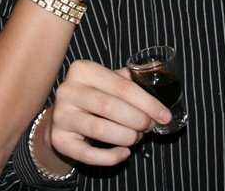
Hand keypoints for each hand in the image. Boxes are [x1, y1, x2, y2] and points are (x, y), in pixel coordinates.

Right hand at [50, 60, 171, 166]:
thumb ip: (130, 76)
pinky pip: (88, 154)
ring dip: (127, 137)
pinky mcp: (59, 139)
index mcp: (82, 70)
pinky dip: (111, 157)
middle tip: (150, 126)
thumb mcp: (107, 80)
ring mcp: (61, 115)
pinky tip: (124, 153)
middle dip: (138, 119)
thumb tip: (156, 67)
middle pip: (109, 107)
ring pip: (100, 130)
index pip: (120, 86)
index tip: (165, 115)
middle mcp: (68, 90)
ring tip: (137, 137)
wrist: (63, 114)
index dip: (147, 102)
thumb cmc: (93, 95)